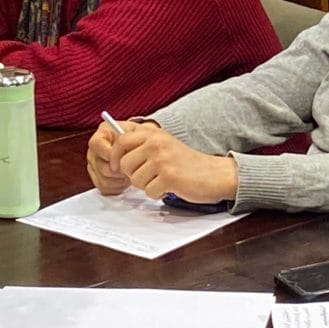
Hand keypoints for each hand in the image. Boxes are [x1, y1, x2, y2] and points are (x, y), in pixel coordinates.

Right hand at [87, 119, 133, 194]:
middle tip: (132, 168)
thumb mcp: (137, 131)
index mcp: (101, 134)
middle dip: (119, 169)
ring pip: (103, 179)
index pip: (96, 144)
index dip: (109, 153)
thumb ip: (129, 137)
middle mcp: (94, 150)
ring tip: (131, 173)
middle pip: (100, 165)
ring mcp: (94, 166)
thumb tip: (124, 151)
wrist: (141, 147)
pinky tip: (126, 179)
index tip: (123, 157)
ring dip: (120, 179)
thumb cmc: (139, 138)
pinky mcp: (98, 179)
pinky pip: (105, 188)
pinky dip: (118, 186)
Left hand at [109, 123, 237, 202]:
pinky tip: (170, 187)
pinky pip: (149, 191)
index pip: (121, 142)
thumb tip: (114, 154)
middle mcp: (156, 144)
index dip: (116, 157)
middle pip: (125, 164)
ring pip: (135, 180)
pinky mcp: (169, 177)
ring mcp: (162, 160)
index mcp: (154, 134)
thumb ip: (142, 145)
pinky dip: (158, 193)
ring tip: (163, 180)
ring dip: (147, 185)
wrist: (214, 173)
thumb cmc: (187, 163)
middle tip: (150, 176)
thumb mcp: (164, 144)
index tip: (120, 166)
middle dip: (134, 175)